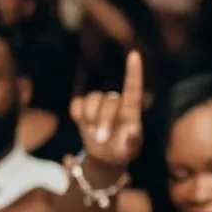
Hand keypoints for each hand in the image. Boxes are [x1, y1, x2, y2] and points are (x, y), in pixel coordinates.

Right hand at [70, 52, 145, 177]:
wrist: (105, 156)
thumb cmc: (123, 150)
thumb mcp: (130, 149)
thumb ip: (132, 140)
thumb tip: (132, 131)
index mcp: (131, 110)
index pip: (133, 89)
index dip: (134, 72)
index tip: (135, 55)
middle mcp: (116, 102)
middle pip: (108, 101)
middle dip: (103, 120)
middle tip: (101, 139)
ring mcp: (99, 103)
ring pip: (92, 99)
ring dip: (90, 117)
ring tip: (93, 133)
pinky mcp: (83, 106)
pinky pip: (77, 103)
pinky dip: (78, 115)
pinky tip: (82, 124)